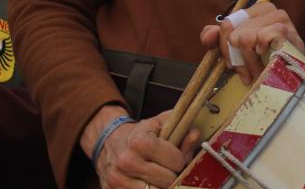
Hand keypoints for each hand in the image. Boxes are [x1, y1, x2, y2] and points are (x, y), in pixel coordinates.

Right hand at [83, 105, 199, 188]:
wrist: (109, 142)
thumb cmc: (141, 133)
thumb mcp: (162, 123)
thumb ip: (184, 128)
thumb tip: (195, 138)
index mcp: (139, 142)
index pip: (175, 161)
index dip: (181, 160)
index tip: (177, 157)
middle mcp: (126, 162)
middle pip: (167, 181)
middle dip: (173, 175)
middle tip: (170, 169)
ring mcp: (117, 180)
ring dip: (162, 186)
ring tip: (161, 176)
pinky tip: (150, 182)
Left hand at [201, 1, 303, 85]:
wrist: (296, 74)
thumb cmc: (268, 60)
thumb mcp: (240, 50)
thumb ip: (220, 40)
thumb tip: (208, 35)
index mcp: (257, 9)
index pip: (227, 24)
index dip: (224, 47)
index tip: (232, 64)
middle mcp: (269, 9)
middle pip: (233, 33)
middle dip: (236, 57)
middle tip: (246, 71)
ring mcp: (279, 17)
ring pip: (244, 38)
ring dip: (248, 62)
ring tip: (257, 71)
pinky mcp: (285, 29)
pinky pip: (259, 39)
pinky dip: (260, 55)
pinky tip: (266, 62)